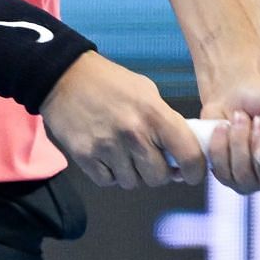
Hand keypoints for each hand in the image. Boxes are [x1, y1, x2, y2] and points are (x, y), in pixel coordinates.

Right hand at [40, 54, 206, 188]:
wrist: (64, 77)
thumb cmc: (110, 82)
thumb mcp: (146, 91)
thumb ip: (165, 120)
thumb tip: (180, 152)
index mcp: (154, 114)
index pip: (188, 155)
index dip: (195, 170)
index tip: (191, 174)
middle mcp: (133, 134)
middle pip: (159, 177)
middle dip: (158, 172)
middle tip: (151, 159)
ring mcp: (108, 148)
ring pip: (132, 182)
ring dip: (132, 173)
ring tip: (124, 153)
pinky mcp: (86, 157)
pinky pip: (108, 181)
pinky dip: (110, 174)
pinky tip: (107, 155)